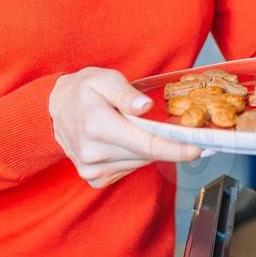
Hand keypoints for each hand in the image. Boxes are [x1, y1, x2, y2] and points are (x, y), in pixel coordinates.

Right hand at [49, 67, 201, 187]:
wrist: (54, 109)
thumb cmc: (82, 90)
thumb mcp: (104, 79)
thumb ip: (126, 93)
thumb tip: (145, 107)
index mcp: (98, 125)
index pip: (149, 144)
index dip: (179, 149)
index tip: (201, 148)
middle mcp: (94, 152)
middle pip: (148, 155)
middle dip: (169, 145)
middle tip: (182, 132)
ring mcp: (92, 169)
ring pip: (139, 163)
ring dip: (148, 149)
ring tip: (139, 128)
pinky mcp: (93, 178)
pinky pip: (127, 170)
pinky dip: (134, 158)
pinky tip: (126, 142)